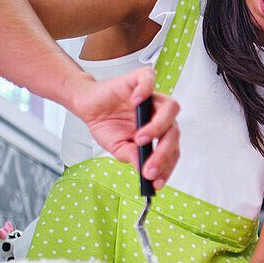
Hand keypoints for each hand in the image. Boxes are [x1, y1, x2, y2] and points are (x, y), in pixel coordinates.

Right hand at [69, 67, 180, 189]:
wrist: (88, 106)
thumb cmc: (107, 125)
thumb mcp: (119, 148)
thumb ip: (133, 157)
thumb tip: (145, 172)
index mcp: (160, 132)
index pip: (172, 149)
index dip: (166, 166)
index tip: (156, 183)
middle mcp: (160, 114)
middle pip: (174, 131)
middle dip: (163, 153)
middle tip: (148, 168)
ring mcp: (152, 97)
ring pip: (171, 107)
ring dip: (159, 126)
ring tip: (140, 139)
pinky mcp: (139, 80)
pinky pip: (149, 79)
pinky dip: (145, 90)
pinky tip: (136, 101)